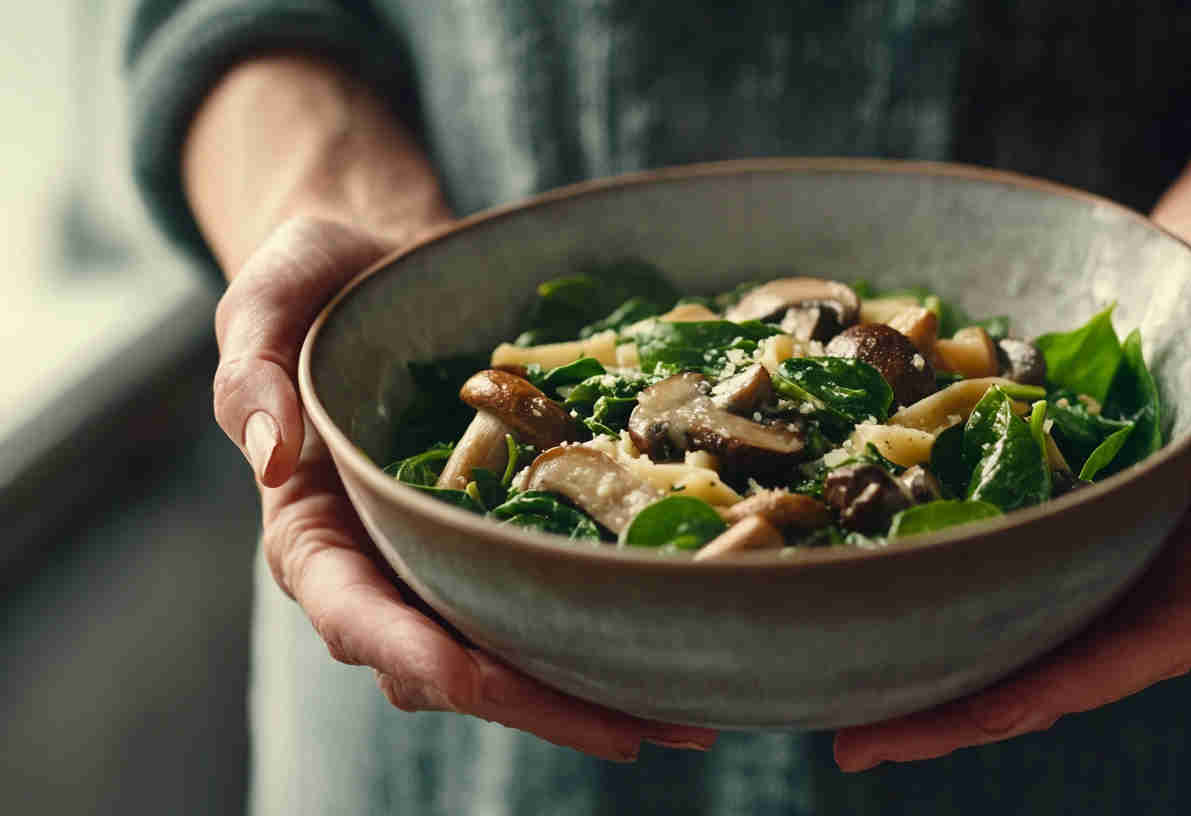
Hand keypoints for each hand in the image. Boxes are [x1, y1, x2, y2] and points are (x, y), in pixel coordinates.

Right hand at [214, 216, 715, 760]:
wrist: (391, 265)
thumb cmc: (321, 283)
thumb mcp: (269, 301)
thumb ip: (252, 372)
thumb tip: (273, 457)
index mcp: (316, 531)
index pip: (353, 613)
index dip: (411, 651)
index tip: (473, 675)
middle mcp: (387, 564)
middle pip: (450, 663)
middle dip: (536, 702)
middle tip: (633, 728)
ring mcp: (452, 558)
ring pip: (512, 651)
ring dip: (590, 693)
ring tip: (687, 716)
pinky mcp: (511, 536)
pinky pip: (554, 596)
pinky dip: (609, 629)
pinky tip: (680, 650)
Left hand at [833, 212, 1190, 770]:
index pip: (1154, 639)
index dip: (1076, 683)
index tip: (996, 710)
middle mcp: (1144, 562)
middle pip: (1062, 662)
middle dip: (968, 711)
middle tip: (868, 741)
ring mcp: (1086, 542)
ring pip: (1014, 632)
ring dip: (931, 680)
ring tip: (844, 716)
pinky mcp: (1036, 507)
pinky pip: (982, 566)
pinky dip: (925, 599)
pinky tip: (856, 614)